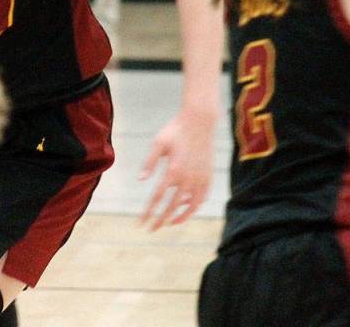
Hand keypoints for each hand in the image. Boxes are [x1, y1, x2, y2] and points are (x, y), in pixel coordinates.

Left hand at [138, 108, 214, 229]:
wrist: (200, 121)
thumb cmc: (175, 130)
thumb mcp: (158, 143)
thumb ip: (149, 163)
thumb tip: (141, 180)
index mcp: (173, 171)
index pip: (157, 199)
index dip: (148, 213)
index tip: (141, 224)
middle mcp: (188, 178)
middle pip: (172, 207)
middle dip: (160, 220)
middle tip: (152, 229)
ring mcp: (200, 179)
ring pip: (191, 206)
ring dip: (180, 217)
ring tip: (170, 222)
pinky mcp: (209, 176)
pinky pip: (202, 197)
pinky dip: (194, 206)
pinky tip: (185, 207)